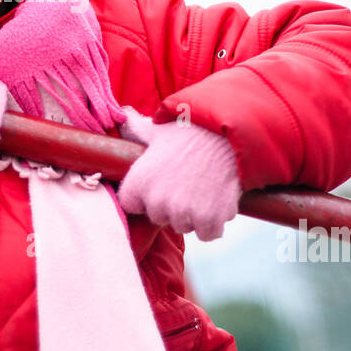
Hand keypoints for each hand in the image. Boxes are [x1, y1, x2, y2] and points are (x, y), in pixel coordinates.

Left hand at [116, 107, 240, 240]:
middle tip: (187, 183)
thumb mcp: (158, 128)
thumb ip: (136, 129)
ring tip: (204, 188)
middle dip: (171, 206)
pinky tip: (217, 201)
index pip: (131, 205)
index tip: (159, 185)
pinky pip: (207, 234)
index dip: (145, 196)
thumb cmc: (191, 129)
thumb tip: (123, 116)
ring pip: (185, 226)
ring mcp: (183, 212)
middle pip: (159, 217)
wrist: (228, 134)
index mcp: (138, 181)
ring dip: (194, 215)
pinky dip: (215, 223)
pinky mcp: (208, 220)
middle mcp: (156, 201)